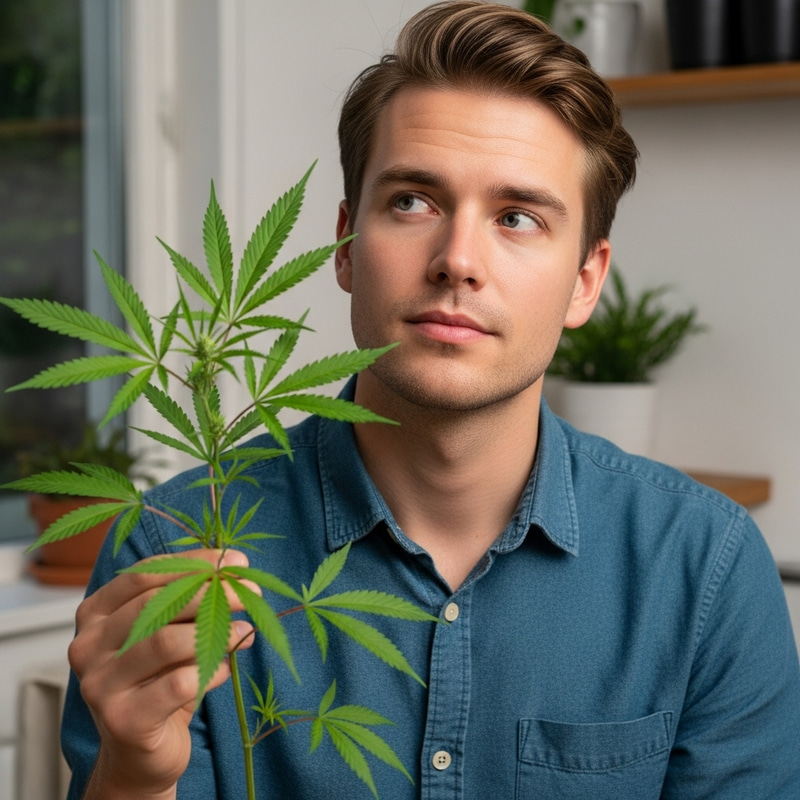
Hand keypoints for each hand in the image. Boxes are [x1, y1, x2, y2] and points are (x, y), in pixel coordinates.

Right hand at [68, 548, 256, 799]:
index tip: (234, 561)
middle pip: (156, 605)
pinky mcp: (123, 720)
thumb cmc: (157, 680)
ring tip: (245, 630)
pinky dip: (211, 670)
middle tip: (250, 592)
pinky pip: (178, 684)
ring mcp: (100, 685)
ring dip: (215, 631)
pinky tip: (227, 667)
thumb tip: (237, 572)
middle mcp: (88, 647)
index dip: (192, 564)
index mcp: (95, 615)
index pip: (143, 575)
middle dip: (210, 593)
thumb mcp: (168, 633)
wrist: (141, 753)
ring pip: (166, 642)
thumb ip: (189, 603)